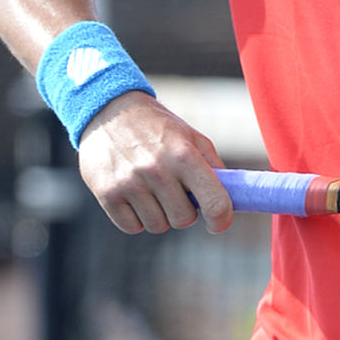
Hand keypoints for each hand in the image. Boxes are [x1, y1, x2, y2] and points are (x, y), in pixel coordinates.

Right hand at [77, 91, 230, 234]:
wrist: (109, 112)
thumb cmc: (158, 128)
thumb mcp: (192, 138)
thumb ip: (213, 167)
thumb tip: (232, 197)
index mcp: (184, 155)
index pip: (214, 202)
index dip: (221, 219)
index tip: (218, 223)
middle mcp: (157, 170)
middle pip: (183, 219)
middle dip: (185, 211)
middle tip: (177, 193)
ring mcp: (129, 183)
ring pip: (158, 225)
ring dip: (160, 214)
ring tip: (153, 191)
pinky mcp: (106, 194)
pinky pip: (132, 227)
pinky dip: (137, 218)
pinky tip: (135, 196)